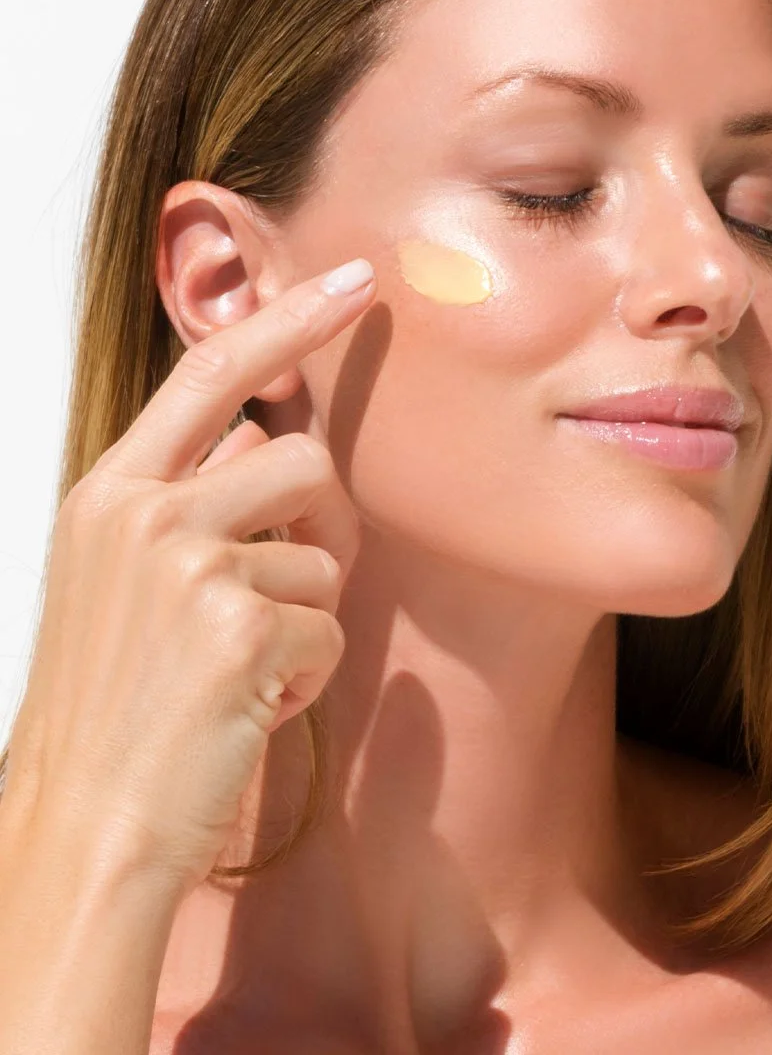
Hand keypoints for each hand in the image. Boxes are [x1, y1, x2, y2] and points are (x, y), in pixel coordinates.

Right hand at [1, 258, 376, 898]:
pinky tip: (249, 705)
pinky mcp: (239, 624)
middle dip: (313, 524)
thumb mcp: (124, 581)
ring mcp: (187, 565)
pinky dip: (306, 672)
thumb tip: (266, 437)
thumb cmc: (117, 702)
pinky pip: (329, 626)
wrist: (84, 821)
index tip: (355, 282)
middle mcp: (142, 514)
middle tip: (273, 594)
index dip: (289, 319)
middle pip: (299, 458)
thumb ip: (188, 499)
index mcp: (108, 494)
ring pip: (324, 552)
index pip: (211, 372)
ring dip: (303, 615)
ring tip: (241, 667)